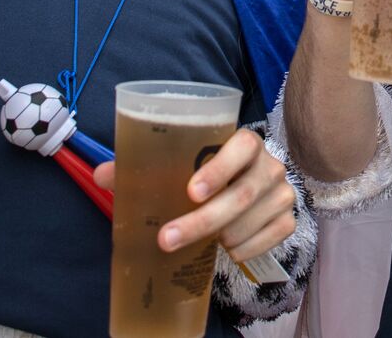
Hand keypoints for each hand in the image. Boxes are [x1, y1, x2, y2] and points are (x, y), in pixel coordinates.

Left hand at [92, 129, 295, 261]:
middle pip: (242, 195)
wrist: (249, 183)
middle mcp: (270, 165)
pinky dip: (241, 250)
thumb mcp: (181, 163)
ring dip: (218, 238)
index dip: (219, 169)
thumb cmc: (207, 172)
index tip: (190, 192)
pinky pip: (265, 241)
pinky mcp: (288, 219)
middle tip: (167, 238)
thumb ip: (144, 166)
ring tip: (197, 242)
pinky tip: (224, 248)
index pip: (241, 147)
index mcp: (246, 142)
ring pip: (249, 223)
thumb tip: (103, 175)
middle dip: (202, 221)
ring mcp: (282, 193)